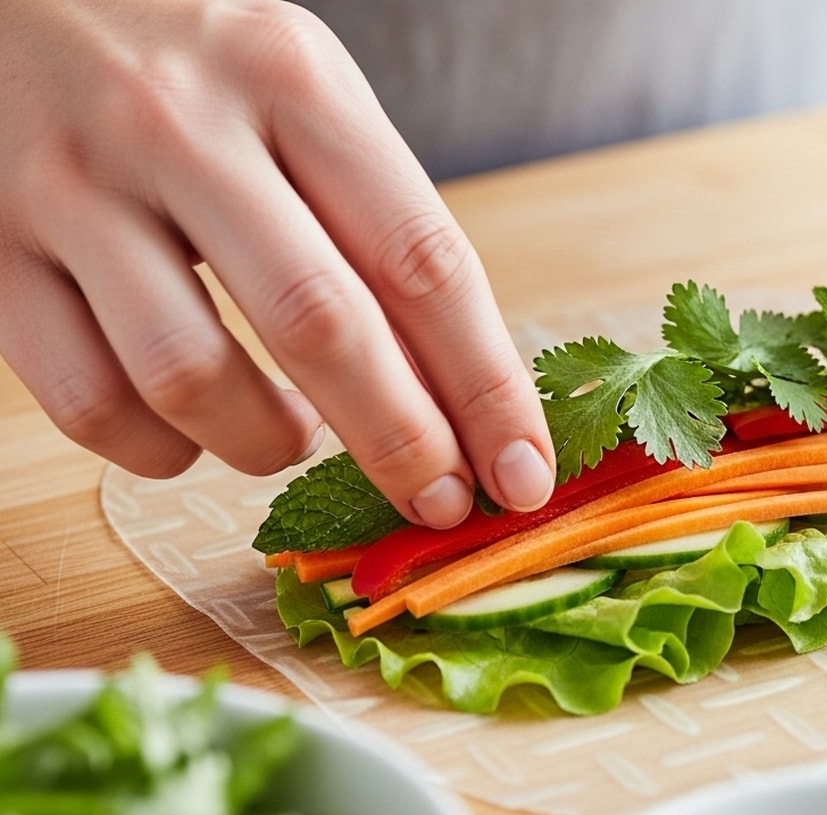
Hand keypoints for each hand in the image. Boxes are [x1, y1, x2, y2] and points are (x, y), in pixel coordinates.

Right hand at [0, 0, 554, 527]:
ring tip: (293, 441)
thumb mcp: (305, 97)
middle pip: (321, 325)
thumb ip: (375, 225)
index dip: (486, 387)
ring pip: (190, 378)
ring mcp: (72, 187)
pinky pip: (88, 402)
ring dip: (266, 446)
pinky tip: (192, 433)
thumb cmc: (197, 67)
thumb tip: (459, 396)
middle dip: (402, 442)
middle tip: (442, 503)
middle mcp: (181, 126)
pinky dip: (159, 450)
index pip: (421, 260)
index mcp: (293, 80)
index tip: (522, 472)